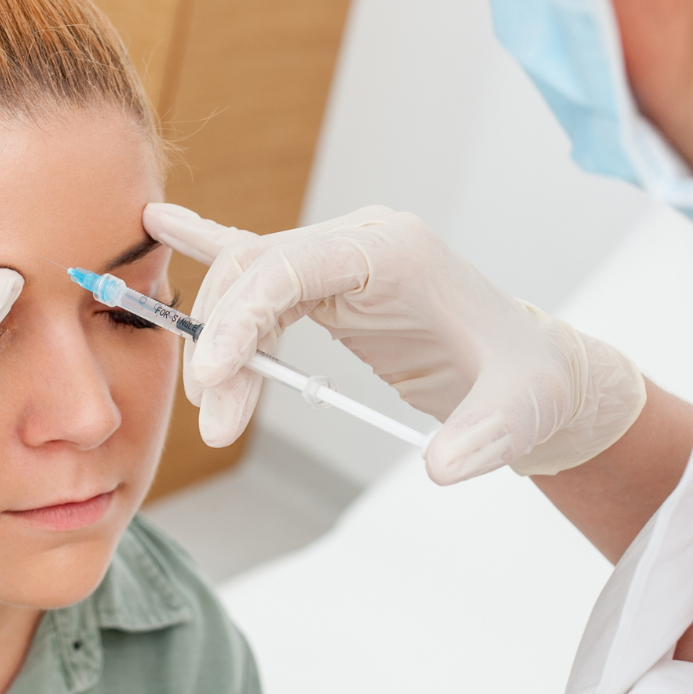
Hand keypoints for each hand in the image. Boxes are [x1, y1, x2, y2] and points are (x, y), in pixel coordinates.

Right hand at [143, 203, 643, 484]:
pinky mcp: (332, 279)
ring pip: (250, 280)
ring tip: (217, 415)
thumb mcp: (518, 417)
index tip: (215, 378)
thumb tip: (439, 467)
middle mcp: (361, 242)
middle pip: (257, 272)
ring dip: (221, 342)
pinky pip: (261, 261)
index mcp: (395, 253)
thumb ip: (483, 441)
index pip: (293, 265)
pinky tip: (161, 226)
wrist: (531, 371)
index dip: (242, 316)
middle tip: (216, 423)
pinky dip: (207, 243)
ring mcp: (343, 256)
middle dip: (223, 346)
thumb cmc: (525, 387)